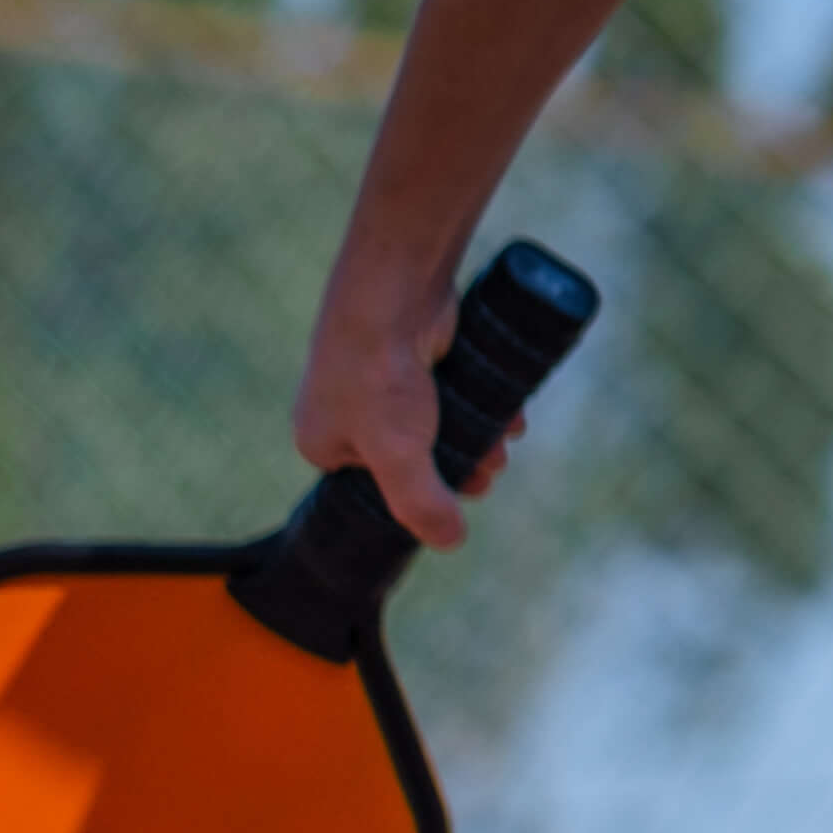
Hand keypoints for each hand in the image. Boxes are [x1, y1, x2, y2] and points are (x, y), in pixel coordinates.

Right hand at [292, 258, 510, 549]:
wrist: (394, 290)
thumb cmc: (380, 375)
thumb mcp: (398, 455)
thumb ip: (421, 504)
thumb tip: (451, 542)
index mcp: (322, 442)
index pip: (376, 488)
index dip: (423, 496)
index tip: (462, 499)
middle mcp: (345, 410)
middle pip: (413, 455)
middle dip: (461, 464)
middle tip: (492, 470)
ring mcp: (378, 376)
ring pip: (438, 422)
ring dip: (477, 436)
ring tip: (506, 441)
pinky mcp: (411, 350)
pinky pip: (449, 388)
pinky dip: (479, 402)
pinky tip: (510, 412)